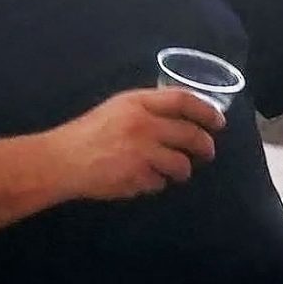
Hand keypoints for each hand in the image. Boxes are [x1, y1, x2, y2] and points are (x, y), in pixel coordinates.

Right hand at [49, 88, 225, 200]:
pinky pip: (159, 183)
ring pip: (181, 165)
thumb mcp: (118, 108)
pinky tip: (139, 178)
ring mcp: (141, 153)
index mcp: (138, 102)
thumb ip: (147, 109)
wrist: (64, 159)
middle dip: (205, 146)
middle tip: (207, 152)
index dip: (206, 110)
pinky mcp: (137, 178)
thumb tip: (180, 118)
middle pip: (190, 135)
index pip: (183, 100)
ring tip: (171, 170)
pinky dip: (154, 183)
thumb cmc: (90, 131)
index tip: (218, 121)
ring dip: (181, 170)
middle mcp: (143, 125)